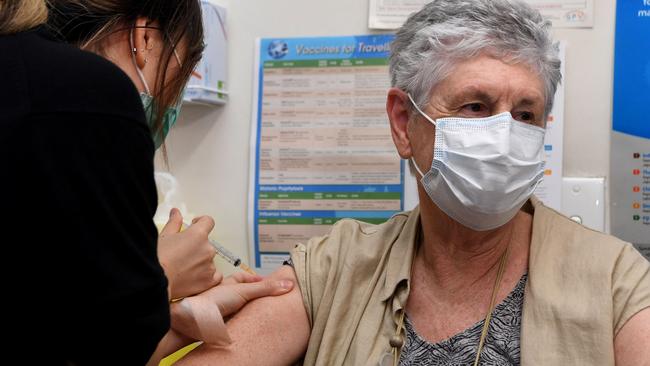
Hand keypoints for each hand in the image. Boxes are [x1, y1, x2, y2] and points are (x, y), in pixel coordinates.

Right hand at [157, 208, 221, 299]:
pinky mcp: (209, 281)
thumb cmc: (157, 258)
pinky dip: (207, 275)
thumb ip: (174, 222)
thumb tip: (176, 212)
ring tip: (182, 268)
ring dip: (200, 261)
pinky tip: (194, 277)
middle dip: (196, 246)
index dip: (201, 222)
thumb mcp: (164, 236)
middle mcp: (207, 249)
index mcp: (198, 234)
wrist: (154, 282)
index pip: (208, 222)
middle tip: (180, 254)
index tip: (195, 225)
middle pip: (206, 243)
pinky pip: (215, 276)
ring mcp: (210, 265)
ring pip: (208, 260)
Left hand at [170, 272, 293, 343]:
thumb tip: (288, 284)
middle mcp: (224, 296)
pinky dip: (242, 322)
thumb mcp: (242, 292)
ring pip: (238, 308)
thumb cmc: (208, 303)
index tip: (270, 282)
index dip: (257, 279)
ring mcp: (221, 310)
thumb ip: (265, 289)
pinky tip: (248, 325)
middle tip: (270, 297)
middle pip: (243, 293)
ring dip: (248, 309)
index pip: (244, 278)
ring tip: (263, 312)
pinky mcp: (219, 324)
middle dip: (255, 295)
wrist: (191, 323)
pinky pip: (234, 321)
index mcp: (228, 283)